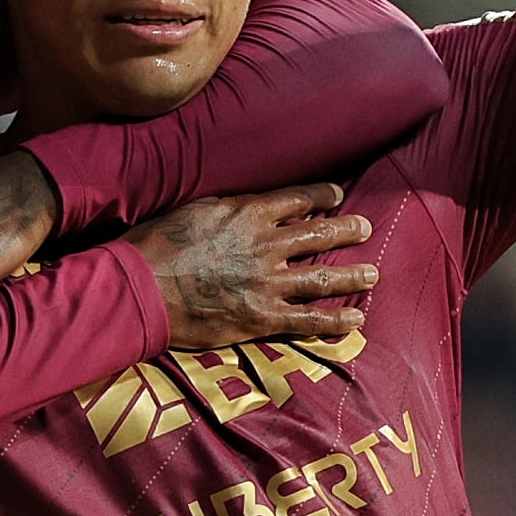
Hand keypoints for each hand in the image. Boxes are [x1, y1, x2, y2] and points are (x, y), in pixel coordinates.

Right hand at [125, 184, 375, 350]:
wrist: (142, 286)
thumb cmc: (158, 245)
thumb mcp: (196, 210)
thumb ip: (230, 208)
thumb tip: (251, 206)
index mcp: (249, 213)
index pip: (297, 199)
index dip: (321, 196)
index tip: (336, 195)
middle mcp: (266, 246)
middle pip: (320, 234)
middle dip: (347, 230)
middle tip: (365, 228)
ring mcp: (267, 283)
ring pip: (323, 277)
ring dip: (353, 276)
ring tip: (373, 274)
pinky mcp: (261, 317)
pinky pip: (308, 319)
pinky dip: (336, 320)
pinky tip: (357, 319)